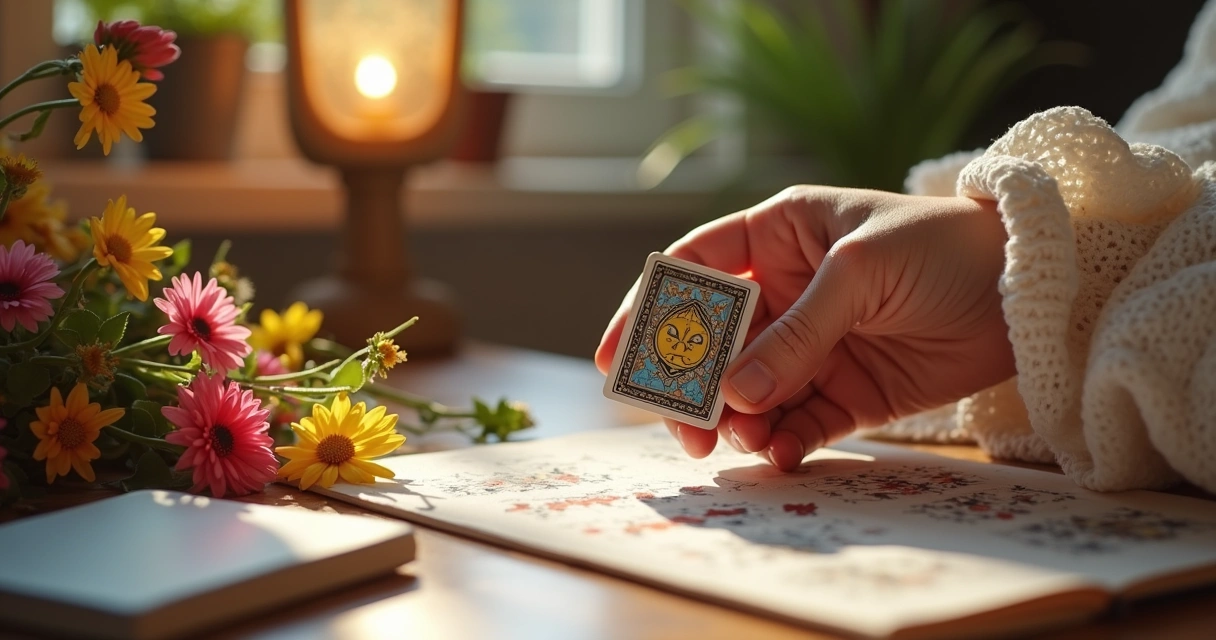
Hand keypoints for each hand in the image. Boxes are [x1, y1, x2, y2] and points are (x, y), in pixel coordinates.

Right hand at [595, 186, 1014, 470]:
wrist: (1030, 290)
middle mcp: (786, 291)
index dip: (648, 311)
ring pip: (747, 391)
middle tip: (684, 427)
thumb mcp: (862, 272)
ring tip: (744, 440)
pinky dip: (782, 442)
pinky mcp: (845, 391)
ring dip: (736, 420)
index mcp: (778, 236)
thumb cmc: (945, 246)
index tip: (617, 359)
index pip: (693, 271)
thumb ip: (798, 334)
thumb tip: (735, 395)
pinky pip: (796, 422)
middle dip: (690, 386)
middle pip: (711, 343)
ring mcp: (812, 345)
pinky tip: (782, 454)